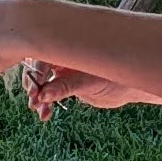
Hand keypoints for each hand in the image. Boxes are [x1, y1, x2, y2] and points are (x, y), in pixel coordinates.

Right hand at [19, 54, 157, 119]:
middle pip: (38, 67)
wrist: (128, 88)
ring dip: (38, 97)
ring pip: (42, 82)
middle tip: (34, 100)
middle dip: (33, 84)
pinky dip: (46, 104)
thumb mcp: (88, 83)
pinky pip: (49, 92)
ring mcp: (62, 70)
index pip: (44, 53)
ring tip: (40, 111)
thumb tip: (43, 95)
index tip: (34, 88)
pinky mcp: (64, 83)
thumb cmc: (115, 78)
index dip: (36, 71)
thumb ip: (65, 87)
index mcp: (69, 46)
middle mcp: (63, 56)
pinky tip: (45, 115)